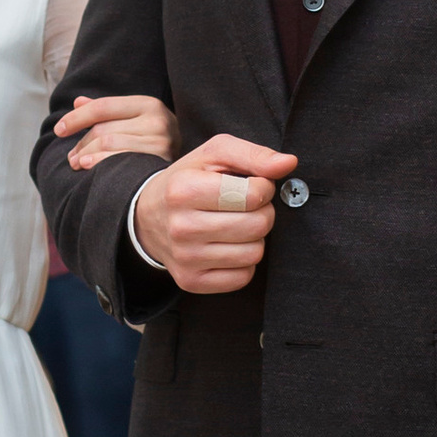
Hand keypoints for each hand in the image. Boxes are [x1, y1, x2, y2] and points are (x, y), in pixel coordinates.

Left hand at [61, 92, 175, 170]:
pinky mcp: (161, 162)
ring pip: (109, 145)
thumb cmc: (155, 140)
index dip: (76, 118)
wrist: (193, 167)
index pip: (103, 107)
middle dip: (80, 143)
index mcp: (148, 104)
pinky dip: (100, 164)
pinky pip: (121, 162)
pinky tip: (90, 168)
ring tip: (77, 163)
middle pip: (104, 129)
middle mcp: (157, 120)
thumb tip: (77, 102)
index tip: (59, 130)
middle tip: (71, 157)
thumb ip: (107, 111)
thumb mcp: (135, 120)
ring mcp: (161, 142)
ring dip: (86, 155)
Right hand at [128, 135, 296, 296]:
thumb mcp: (214, 154)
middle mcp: (181, 227)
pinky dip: (243, 261)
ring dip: (254, 237)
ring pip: (254, 253)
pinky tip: (228, 246)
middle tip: (247, 206)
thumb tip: (288, 163)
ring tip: (236, 225)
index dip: (263, 187)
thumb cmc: (188, 180)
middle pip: (258, 225)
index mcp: (184, 190)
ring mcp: (185, 258)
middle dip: (262, 212)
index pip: (253, 195)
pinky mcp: (191, 281)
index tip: (250, 185)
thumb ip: (254, 155)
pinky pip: (243, 277)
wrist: (147, 217)